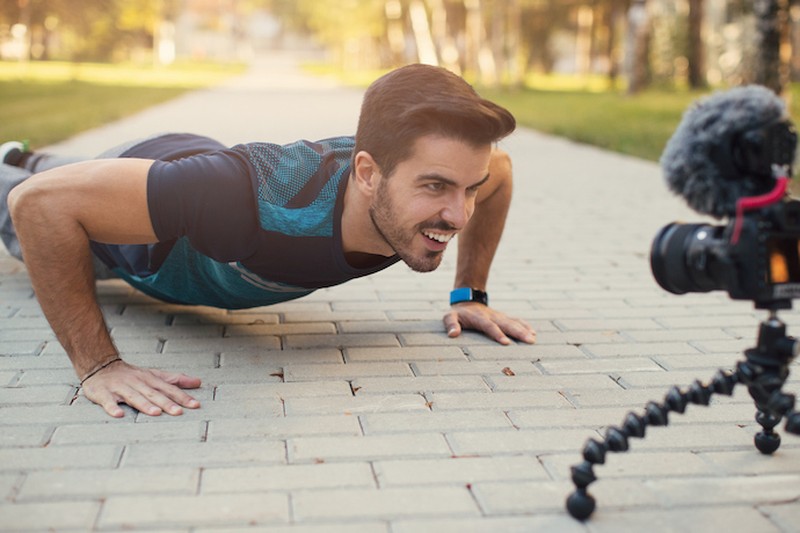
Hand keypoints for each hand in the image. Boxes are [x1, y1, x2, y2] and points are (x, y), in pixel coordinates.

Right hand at [81, 360, 201, 417]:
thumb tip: (198, 382)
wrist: (101, 366)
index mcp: (150, 379)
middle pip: (153, 394)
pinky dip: (112, 408)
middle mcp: (137, 383)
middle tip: (178, 412)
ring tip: (156, 413)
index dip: (182, 397)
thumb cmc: (132, 375)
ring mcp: (120, 388)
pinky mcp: (103, 394)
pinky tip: (119, 415)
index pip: (169, 388)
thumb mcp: (154, 375)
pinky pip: (108, 401)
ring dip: (145, 405)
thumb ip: (175, 380)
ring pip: (134, 397)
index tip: (195, 405)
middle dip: (166, 403)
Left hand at [443, 302, 535, 344]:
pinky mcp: (504, 317)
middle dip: (518, 332)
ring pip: (513, 322)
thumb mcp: (450, 316)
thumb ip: (451, 324)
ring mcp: (499, 316)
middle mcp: (492, 316)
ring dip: (524, 330)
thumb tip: (453, 334)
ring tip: (533, 338)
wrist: (468, 301)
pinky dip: (525, 325)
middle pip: (506, 324)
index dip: (497, 333)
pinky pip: (516, 320)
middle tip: (529, 341)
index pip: (489, 326)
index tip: (506, 342)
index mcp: (479, 317)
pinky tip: (533, 333)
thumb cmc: (458, 314)